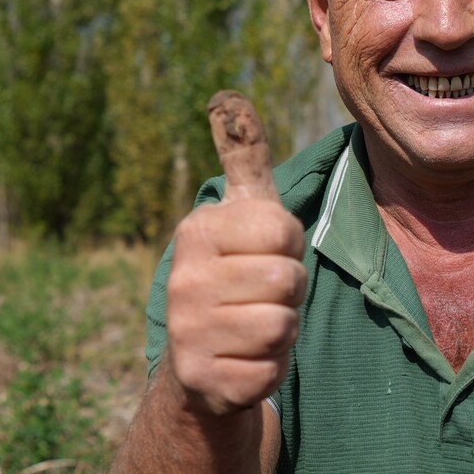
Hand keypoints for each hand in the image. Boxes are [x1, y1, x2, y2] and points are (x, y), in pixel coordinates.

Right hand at [164, 94, 306, 416]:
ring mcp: (189, 332)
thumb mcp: (244, 213)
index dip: (289, 247)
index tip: (263, 256)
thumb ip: (244, 155)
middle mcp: (183, 279)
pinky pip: (272, 370)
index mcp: (197, 231)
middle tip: (261, 297)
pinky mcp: (204, 380)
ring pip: (283, 325)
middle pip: (288, 280)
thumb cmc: (237, 274)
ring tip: (253, 326)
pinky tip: (245, 360)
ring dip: (283, 331)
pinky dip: (271, 369)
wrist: (201, 361)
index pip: (284, 231)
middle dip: (290, 293)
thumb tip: (227, 93)